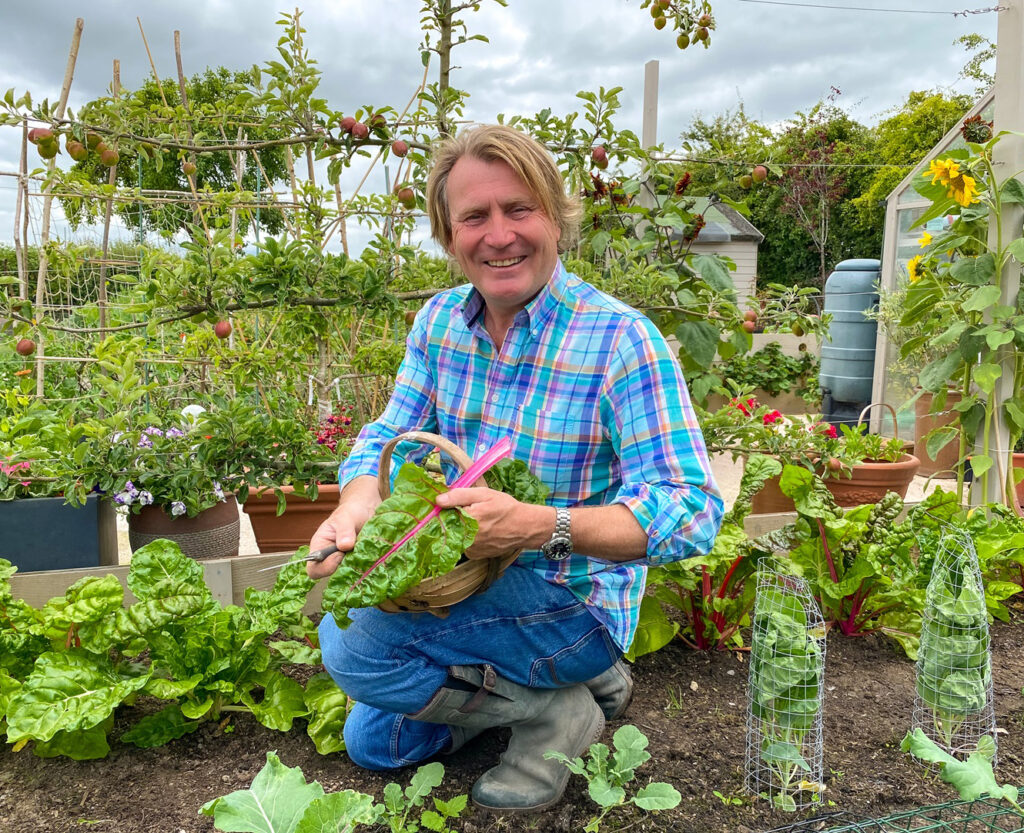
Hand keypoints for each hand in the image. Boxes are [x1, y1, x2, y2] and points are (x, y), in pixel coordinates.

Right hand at [305, 475, 379, 578]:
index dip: (326, 567)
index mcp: (320, 547)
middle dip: (345, 568)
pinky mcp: (360, 563)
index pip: (314, 569)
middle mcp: (331, 558)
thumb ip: (344, 530)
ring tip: (367, 552)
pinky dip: (368, 566)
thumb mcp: (346, 517)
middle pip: (333, 575)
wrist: (367, 509)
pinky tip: (374, 555)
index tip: (340, 555)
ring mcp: (346, 562)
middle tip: (357, 553)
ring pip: (349, 575)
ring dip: (358, 567)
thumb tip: (345, 546)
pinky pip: (363, 572)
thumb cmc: (351, 511)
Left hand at [434, 487, 548, 558]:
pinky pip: (463, 545)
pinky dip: (468, 538)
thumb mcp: (484, 494)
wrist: (525, 528)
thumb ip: (459, 496)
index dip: (444, 509)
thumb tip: (438, 499)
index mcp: (467, 519)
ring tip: (478, 522)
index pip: (442, 515)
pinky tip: (481, 532)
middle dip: (453, 519)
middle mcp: (467, 537)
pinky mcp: (475, 555)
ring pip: (455, 537)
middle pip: (447, 527)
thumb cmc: (506, 508)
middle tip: (470, 512)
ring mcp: (471, 549)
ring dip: (461, 529)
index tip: (449, 505)